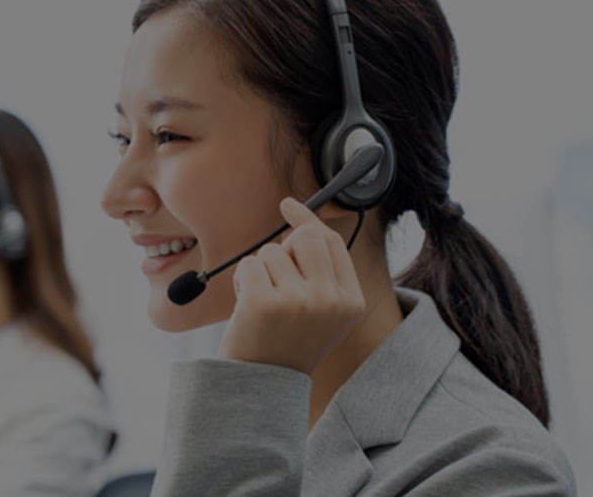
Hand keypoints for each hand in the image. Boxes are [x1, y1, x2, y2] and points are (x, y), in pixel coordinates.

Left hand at [217, 197, 366, 373]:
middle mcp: (330, 300)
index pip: (332, 242)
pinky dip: (241, 280)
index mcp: (351, 301)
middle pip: (304, 239)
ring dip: (258, 271)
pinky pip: (249, 265)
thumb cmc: (285, 343)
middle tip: (273, 277)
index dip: (308, 220)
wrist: (262, 386)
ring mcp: (298, 302)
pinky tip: (245, 305)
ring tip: (260, 302)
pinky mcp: (263, 304)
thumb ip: (321, 273)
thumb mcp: (321, 312)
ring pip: (271, 252)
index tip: (289, 206)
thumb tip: (299, 223)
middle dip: (281, 249)